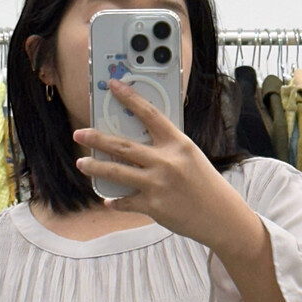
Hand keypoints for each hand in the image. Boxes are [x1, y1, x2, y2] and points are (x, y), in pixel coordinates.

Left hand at [72, 79, 243, 248]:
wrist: (220, 215)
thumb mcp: (190, 157)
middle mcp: (165, 161)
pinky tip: (109, 200)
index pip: (149, 114)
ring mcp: (157, 184)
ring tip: (82, 163)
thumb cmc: (206, 184)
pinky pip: (125, 202)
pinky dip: (115, 202)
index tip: (114, 86)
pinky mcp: (153, 206)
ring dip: (95, 167)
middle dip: (97, 139)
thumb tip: (137, 143)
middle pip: (122, 146)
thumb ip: (166, 148)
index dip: (129, 98)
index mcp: (177, 144)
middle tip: (80, 134)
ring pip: (116, 173)